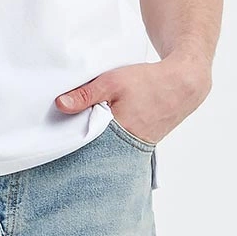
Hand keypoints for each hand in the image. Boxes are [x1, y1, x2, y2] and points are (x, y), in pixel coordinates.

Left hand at [55, 53, 212, 144]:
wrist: (182, 85)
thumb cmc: (148, 82)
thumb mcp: (112, 82)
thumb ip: (85, 94)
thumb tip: (60, 105)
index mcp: (118, 132)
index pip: (85, 147)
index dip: (69, 144)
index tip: (54, 142)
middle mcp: (126, 147)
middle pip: (94, 154)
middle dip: (78, 149)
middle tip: (60, 145)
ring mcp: (134, 148)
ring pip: (106, 152)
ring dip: (93, 146)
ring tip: (77, 140)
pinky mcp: (139, 145)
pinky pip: (117, 149)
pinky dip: (107, 143)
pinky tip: (98, 137)